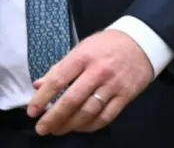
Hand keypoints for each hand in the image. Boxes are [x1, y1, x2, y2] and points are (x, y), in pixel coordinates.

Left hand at [27, 30, 153, 136]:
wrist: (141, 43)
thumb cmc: (107, 45)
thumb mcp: (81, 48)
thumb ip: (60, 67)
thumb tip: (38, 85)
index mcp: (83, 57)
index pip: (58, 80)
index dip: (43, 98)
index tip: (32, 112)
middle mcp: (97, 72)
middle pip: (72, 100)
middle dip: (53, 117)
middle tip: (42, 128)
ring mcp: (112, 86)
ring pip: (88, 112)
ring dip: (70, 125)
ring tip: (58, 130)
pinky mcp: (125, 97)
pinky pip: (105, 118)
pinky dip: (90, 126)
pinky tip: (79, 127)